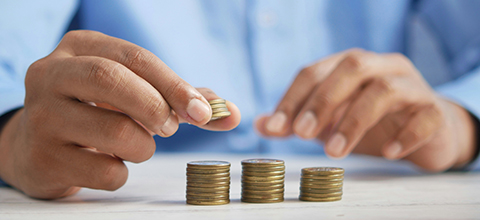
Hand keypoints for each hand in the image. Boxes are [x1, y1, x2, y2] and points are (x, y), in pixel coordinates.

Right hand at [0, 31, 240, 198]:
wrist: (37, 145)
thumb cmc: (97, 111)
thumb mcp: (132, 91)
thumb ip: (181, 99)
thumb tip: (231, 113)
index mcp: (80, 48)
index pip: (135, 58)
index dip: (175, 85)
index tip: (203, 112)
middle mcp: (52, 74)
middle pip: (113, 81)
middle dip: (156, 107)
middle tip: (170, 127)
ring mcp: (41, 117)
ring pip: (115, 132)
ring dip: (143, 146)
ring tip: (136, 145)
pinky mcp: (42, 158)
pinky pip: (104, 171)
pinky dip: (122, 172)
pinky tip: (109, 163)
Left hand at [256, 49, 475, 171]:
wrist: (427, 131)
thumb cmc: (372, 122)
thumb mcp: (330, 121)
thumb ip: (297, 121)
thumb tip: (260, 125)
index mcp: (351, 65)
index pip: (315, 71)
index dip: (292, 98)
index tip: (276, 127)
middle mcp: (382, 67)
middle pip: (351, 68)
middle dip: (322, 101)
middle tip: (302, 134)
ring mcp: (412, 86)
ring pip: (385, 90)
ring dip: (354, 121)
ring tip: (335, 152)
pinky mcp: (435, 110)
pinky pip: (424, 116)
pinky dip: (405, 135)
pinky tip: (387, 153)